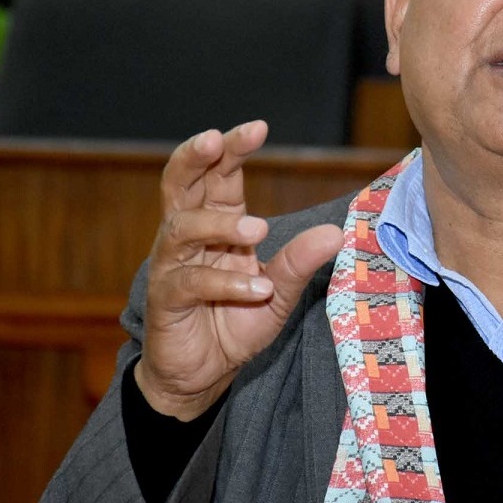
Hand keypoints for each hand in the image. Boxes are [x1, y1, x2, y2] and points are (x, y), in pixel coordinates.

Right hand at [134, 120, 343, 419]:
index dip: (232, 149)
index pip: (218, 176)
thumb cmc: (235, 322)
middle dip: (195, 157)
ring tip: (259, 228)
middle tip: (217, 139)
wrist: (202, 374)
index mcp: (216, 224)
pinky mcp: (165, 299)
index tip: (257, 127)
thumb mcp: (279, 292)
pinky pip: (190, 282)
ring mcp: (172, 266)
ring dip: (219, 224)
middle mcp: (187, 237)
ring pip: (181, 229)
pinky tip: (257, 289)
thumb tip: (336, 232)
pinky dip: (226, 283)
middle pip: (181, 184)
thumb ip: (299, 262)